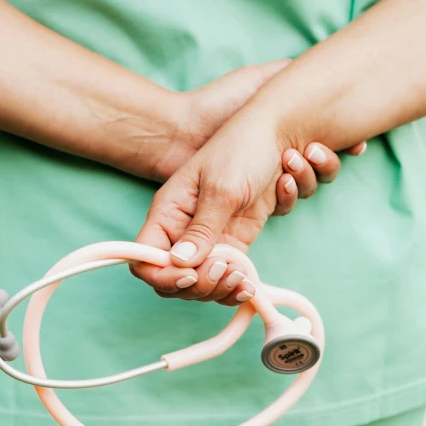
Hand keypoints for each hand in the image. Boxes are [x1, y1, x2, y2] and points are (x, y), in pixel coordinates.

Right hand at [131, 110, 364, 304]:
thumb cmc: (244, 148)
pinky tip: (250, 282)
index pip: (144, 259)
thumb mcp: (222, 188)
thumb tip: (179, 264)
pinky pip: (227, 275)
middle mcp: (182, 230)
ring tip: (242, 280)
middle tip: (226, 272)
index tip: (192, 274)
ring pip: (203, 283)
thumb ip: (201, 229)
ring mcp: (209, 238)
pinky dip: (237, 284)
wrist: (280, 135)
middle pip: (174, 279)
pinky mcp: (234, 241)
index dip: (163, 275)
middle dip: (200, 286)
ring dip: (221, 289)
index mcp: (168, 212)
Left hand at [151, 59, 364, 191]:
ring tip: (291, 161)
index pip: (329, 138)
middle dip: (328, 162)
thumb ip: (288, 74)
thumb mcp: (255, 81)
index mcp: (287, 127)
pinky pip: (285, 206)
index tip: (356, 143)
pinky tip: (282, 181)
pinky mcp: (255, 202)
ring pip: (309, 187)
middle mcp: (281, 153)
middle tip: (316, 151)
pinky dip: (290, 195)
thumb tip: (326, 67)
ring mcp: (268, 179)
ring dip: (309, 176)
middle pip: (324, 166)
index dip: (345, 143)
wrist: (179, 134)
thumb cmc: (215, 106)